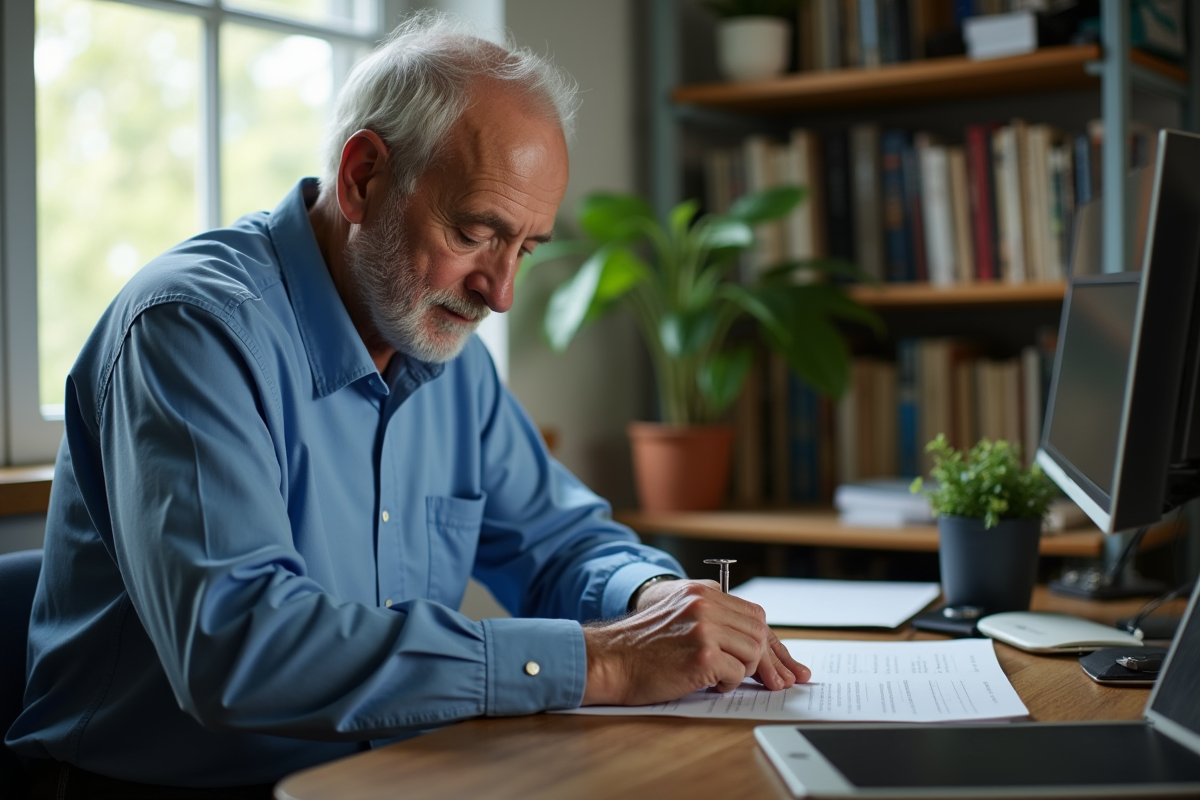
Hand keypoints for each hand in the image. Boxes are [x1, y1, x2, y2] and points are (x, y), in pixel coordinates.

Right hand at [580, 580, 810, 705]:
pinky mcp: (702, 655)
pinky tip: (709, 683)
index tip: (788, 664)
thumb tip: (753, 643)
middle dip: (769, 660)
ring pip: (753, 652)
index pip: (753, 614)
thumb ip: (712, 618)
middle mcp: (705, 603)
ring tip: (722, 677)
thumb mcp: (678, 616)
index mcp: (701, 592)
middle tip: (777, 682)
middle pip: (759, 631)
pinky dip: (728, 683)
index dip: (772, 642)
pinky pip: (737, 673)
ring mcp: (704, 628)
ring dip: (744, 671)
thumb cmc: (641, 647)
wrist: (609, 659)